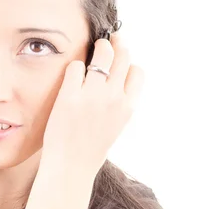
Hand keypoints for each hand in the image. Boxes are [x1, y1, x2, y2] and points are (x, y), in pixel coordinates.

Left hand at [41, 32, 144, 176]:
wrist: (71, 167)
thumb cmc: (89, 150)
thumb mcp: (114, 127)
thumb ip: (118, 105)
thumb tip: (115, 84)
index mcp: (127, 107)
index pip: (137, 72)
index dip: (129, 63)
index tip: (120, 61)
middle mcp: (113, 98)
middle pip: (123, 55)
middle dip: (117, 44)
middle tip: (107, 41)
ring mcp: (92, 95)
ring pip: (102, 53)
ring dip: (98, 46)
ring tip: (92, 47)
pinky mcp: (70, 96)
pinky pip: (75, 66)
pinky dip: (74, 66)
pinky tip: (71, 74)